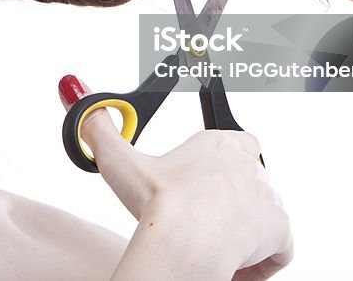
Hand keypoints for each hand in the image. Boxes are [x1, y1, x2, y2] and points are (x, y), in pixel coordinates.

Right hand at [59, 75, 293, 279]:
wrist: (184, 240)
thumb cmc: (158, 203)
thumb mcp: (119, 162)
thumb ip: (96, 128)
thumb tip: (72, 89)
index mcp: (218, 144)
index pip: (240, 142)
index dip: (227, 163)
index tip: (208, 184)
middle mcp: (248, 167)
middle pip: (250, 184)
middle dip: (231, 206)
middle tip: (203, 225)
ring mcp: (267, 199)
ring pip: (264, 217)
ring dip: (246, 234)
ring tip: (215, 249)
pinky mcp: (279, 231)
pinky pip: (280, 249)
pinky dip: (262, 261)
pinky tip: (234, 268)